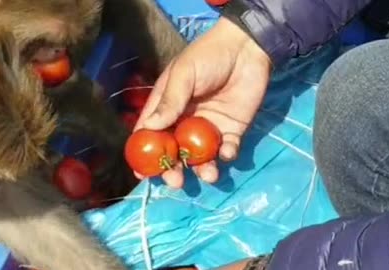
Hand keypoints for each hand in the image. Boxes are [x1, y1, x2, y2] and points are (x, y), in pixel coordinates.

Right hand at [134, 17, 271, 187]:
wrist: (246, 48)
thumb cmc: (208, 56)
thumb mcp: (184, 74)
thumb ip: (169, 101)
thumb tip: (149, 127)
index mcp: (167, 107)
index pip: (151, 134)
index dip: (145, 154)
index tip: (142, 173)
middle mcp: (184, 122)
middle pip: (174, 152)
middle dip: (174, 169)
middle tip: (176, 181)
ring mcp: (208, 129)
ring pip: (200, 157)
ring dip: (201, 169)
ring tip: (208, 174)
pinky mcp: (231, 131)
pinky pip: (226, 150)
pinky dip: (226, 155)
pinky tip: (227, 151)